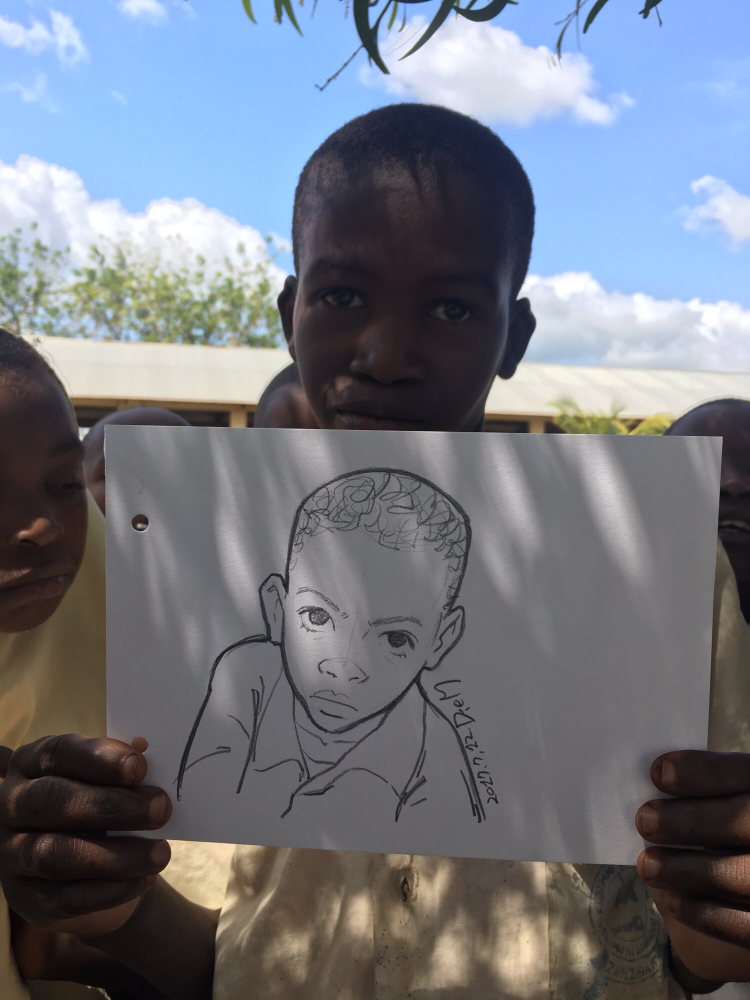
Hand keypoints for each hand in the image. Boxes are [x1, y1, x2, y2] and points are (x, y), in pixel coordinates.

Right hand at [0, 735, 170, 935]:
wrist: (79, 865)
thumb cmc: (95, 804)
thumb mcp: (102, 780)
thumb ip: (120, 768)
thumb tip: (144, 756)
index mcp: (30, 763)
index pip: (57, 753)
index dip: (98, 757)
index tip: (140, 766)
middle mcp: (11, 806)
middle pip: (51, 800)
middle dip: (110, 805)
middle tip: (160, 808)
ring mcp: (11, 855)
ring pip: (54, 854)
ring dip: (115, 855)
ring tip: (160, 853)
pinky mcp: (25, 898)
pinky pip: (66, 897)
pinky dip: (111, 889)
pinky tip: (145, 878)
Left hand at [636, 750, 749, 950]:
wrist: (746, 882)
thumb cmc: (729, 834)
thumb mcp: (727, 804)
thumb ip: (706, 796)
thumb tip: (654, 793)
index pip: (745, 773)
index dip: (705, 772)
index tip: (659, 771)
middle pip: (748, 821)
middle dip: (692, 821)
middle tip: (646, 820)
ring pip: (745, 875)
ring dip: (688, 870)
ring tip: (648, 865)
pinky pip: (746, 925)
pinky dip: (706, 913)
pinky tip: (674, 899)